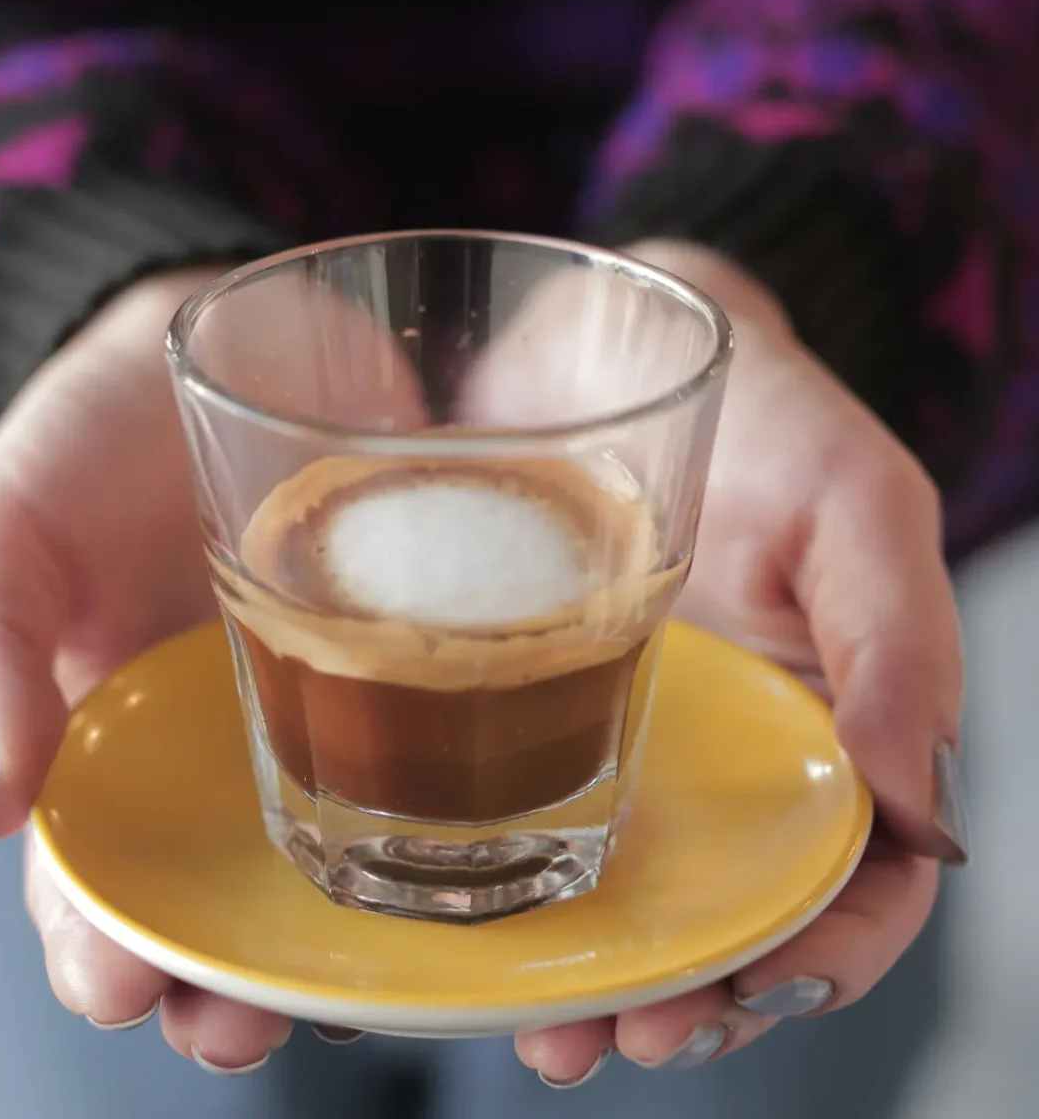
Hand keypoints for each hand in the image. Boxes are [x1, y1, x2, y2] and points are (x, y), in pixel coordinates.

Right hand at [0, 265, 425, 1069]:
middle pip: (241, 913)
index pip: (103, 888)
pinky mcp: (435, 673)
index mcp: (119, 755)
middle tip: (267, 1017)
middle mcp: (236, 765)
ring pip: (360, 873)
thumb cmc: (104, 438)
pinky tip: (519, 850)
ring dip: (380, 944)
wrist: (250, 348)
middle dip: (250, 986)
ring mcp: (346, 724)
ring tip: (401, 974)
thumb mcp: (14, 520)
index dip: (110, 950)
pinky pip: (463, 766)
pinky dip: (485, 822)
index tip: (129, 982)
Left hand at [462, 241, 965, 1084]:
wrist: (611, 349)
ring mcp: (621, 733)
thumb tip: (925, 813)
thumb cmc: (766, 414)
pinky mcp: (526, 704)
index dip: (820, 955)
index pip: (855, 878)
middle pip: (724, 912)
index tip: (753, 990)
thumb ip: (901, 645)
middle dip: (684, 992)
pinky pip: (518, 811)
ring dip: (587, 971)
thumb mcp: (857, 504)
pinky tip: (458, 920)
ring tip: (537, 1018)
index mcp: (826, 723)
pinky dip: (500, 881)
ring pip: (618, 887)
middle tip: (615, 1035)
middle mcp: (725, 750)